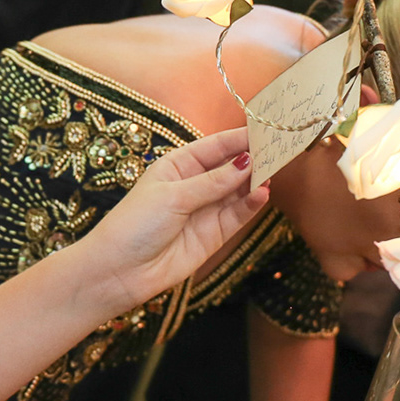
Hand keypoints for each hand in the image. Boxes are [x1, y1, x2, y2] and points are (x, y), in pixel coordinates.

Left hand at [76, 128, 265, 311]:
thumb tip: (246, 162)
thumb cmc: (135, 225)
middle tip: (280, 148)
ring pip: (238, 191)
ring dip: (256, 181)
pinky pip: (237, 215)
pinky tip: (262, 193)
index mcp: (178, 165)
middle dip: (254, 158)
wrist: (119, 271)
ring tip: (275, 170)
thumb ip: (212, 182)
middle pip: (231, 167)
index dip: (240, 138)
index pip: (216, 146)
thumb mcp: (173, 196)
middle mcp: (194, 185)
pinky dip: (251, 205)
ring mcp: (205, 210)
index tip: (266, 129)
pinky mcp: (214, 235)